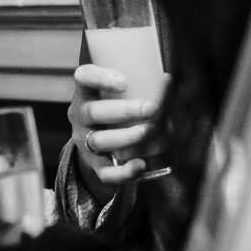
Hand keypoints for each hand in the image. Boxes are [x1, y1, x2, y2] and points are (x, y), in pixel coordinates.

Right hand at [68, 64, 166, 187]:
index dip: (100, 78)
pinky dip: (124, 172)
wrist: (104, 147)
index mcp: (86, 92)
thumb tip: (169, 80)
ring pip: (99, 141)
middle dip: (124, 110)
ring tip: (151, 132)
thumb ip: (142, 86)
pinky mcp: (95, 166)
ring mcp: (85, 143)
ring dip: (128, 136)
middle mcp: (80, 117)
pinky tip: (141, 165)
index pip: (83, 78)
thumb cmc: (119, 110)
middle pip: (93, 112)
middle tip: (152, 109)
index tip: (125, 82)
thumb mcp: (121, 95)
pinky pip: (105, 173)